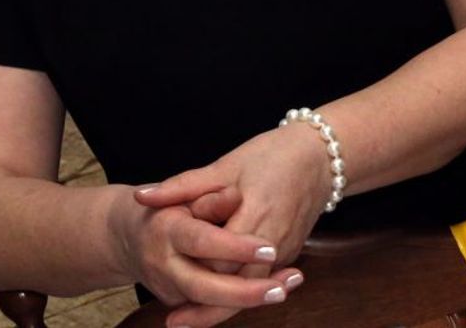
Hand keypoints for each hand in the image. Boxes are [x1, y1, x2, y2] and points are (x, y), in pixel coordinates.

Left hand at [133, 125, 331, 325]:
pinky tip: (217, 302)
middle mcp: (276, 239)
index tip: (167, 288)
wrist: (324, 156)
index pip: (224, 257)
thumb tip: (141, 198)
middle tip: (175, 322)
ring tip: (189, 320)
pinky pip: (264, 280)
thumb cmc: (274, 154)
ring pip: (254, 289)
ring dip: (225, 307)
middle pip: (239, 285)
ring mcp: (287, 249)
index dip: (197, 273)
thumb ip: (184, 187)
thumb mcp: (227, 165)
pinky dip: (242, 294)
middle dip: (208, 306)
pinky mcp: (292, 253)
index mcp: (257, 213)